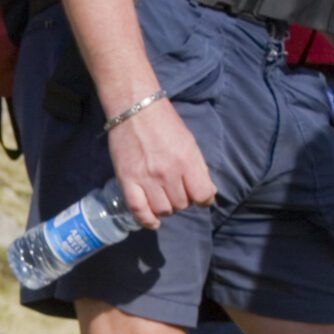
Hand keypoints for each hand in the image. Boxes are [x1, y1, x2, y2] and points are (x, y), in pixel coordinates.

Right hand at [106, 96, 214, 228]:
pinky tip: (153, 222)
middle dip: (182, 201)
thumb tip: (206, 191)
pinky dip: (147, 221)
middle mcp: (168, 173)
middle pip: (181, 204)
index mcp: (187, 161)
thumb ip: (198, 168)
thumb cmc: (165, 123)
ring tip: (163, 200)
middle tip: (177, 193)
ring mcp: (146, 179)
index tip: (201, 199)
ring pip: (162, 210)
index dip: (204, 199)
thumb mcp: (189, 142)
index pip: (202, 194)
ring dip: (166, 210)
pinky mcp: (127, 181)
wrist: (135, 110)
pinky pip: (138, 210)